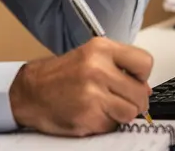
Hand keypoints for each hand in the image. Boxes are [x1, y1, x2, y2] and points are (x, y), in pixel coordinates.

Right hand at [8, 37, 153, 136]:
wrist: (30, 93)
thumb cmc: (58, 76)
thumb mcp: (89, 57)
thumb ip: (118, 66)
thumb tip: (145, 87)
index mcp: (100, 49)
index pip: (145, 63)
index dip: (142, 76)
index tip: (135, 81)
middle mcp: (97, 69)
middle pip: (141, 93)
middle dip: (134, 101)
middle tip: (120, 100)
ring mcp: (93, 94)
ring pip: (130, 112)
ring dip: (121, 114)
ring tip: (104, 107)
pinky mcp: (88, 116)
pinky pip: (113, 125)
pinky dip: (105, 124)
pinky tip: (91, 114)